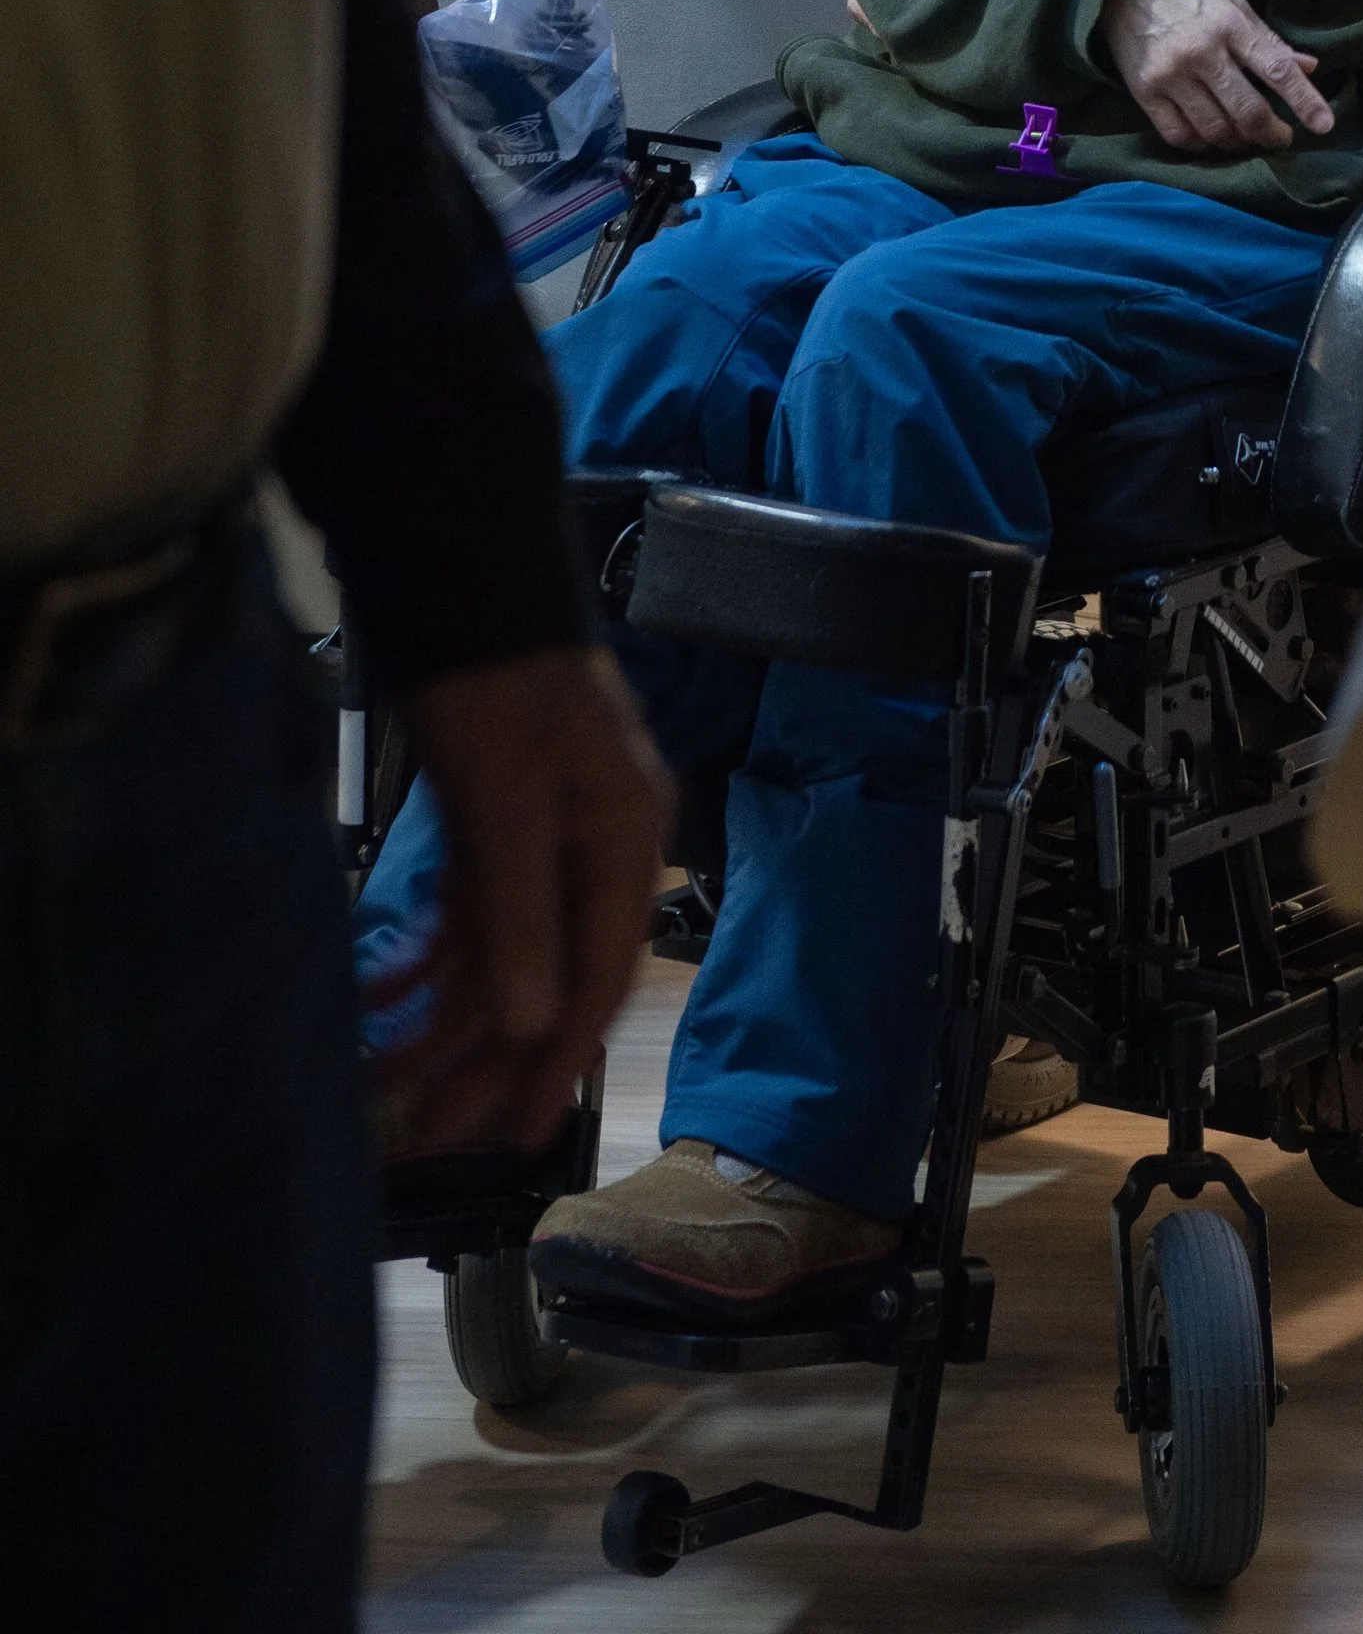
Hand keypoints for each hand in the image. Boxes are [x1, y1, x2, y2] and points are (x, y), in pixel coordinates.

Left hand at [374, 644, 668, 1155]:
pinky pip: (467, 919)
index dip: (558, 1062)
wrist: (462, 588)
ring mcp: (543, 839)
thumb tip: (534, 1018)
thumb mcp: (509, 801)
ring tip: (387, 1081)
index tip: (515, 1132)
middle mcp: (591, 849)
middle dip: (483, 1055)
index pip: (600, 978)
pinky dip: (426, 962)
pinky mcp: (496, 825)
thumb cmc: (502, 678)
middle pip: (543, 978)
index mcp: (623, 842)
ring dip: (444, 1018)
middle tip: (428, 1128)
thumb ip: (523, 910)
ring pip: (499, 956)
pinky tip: (381, 1002)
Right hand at [1101, 0, 1336, 153]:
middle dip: (1272, 133)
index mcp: (1230, 25)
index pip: (1276, 70)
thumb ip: (1269, 42)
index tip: (1325, 124)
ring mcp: (1171, 75)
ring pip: (1215, 130)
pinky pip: (1180, 135)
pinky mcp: (1144, 92)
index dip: (1305, 100)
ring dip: (1238, 142)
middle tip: (1281, 138)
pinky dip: (1201, 144)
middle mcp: (1201, 52)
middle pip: (1248, 111)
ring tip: (1246, 137)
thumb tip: (1310, 68)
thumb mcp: (1235, 7)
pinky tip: (1210, 137)